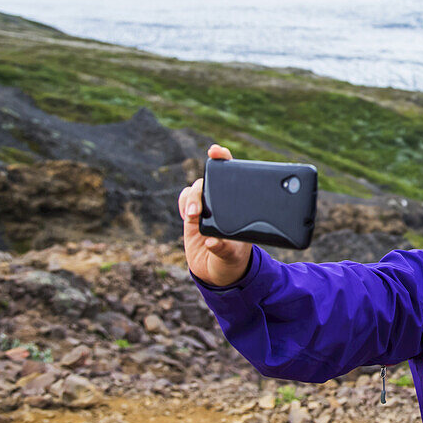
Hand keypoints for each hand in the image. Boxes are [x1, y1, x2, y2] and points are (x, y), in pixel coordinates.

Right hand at [178, 144, 252, 285]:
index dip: (223, 158)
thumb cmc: (233, 259)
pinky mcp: (192, 215)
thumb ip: (223, 249)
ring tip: (193, 216)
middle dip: (201, 185)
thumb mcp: (232, 256)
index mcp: (239, 204)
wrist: (219, 271)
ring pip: (195, 190)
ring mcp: (207, 207)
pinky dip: (183, 204)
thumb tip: (211, 242)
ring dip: (191, 199)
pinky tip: (187, 216)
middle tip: (198, 207)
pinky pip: (184, 200)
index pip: (233, 174)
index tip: (215, 151)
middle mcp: (223, 202)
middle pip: (209, 180)